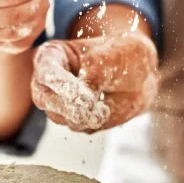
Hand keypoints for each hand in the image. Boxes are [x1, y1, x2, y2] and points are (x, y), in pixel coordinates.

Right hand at [31, 32, 157, 132]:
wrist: (140, 75)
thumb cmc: (122, 55)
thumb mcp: (111, 57)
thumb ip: (95, 75)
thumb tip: (83, 101)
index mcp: (52, 55)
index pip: (45, 70)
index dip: (59, 83)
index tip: (78, 91)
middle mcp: (49, 81)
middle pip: (43, 98)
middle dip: (66, 105)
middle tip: (89, 107)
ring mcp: (59, 103)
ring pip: (60, 117)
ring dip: (84, 116)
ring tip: (104, 108)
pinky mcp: (73, 120)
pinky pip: (79, 127)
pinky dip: (94, 122)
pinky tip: (107, 109)